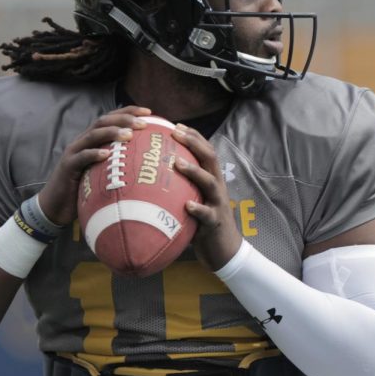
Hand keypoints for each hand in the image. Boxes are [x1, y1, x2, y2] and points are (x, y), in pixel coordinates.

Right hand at [38, 105, 151, 224]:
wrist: (57, 204)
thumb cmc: (86, 187)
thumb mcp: (105, 170)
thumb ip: (120, 160)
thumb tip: (150, 160)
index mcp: (94, 139)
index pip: (111, 118)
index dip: (129, 112)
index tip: (149, 112)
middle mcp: (83, 141)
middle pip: (103, 121)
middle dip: (124, 119)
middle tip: (144, 123)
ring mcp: (74, 152)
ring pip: (92, 135)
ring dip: (111, 132)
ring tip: (129, 134)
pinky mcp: (68, 166)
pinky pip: (81, 157)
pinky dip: (94, 154)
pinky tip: (107, 154)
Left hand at [171, 125, 241, 271]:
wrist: (224, 250)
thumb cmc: (202, 224)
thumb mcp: (193, 200)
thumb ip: (179, 188)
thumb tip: (149, 177)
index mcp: (212, 179)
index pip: (205, 151)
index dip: (193, 136)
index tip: (176, 125)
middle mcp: (217, 187)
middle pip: (210, 158)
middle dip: (194, 143)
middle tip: (175, 132)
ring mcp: (217, 204)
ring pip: (210, 182)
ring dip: (194, 171)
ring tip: (177, 163)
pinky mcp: (215, 222)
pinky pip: (207, 214)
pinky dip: (198, 208)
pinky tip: (187, 205)